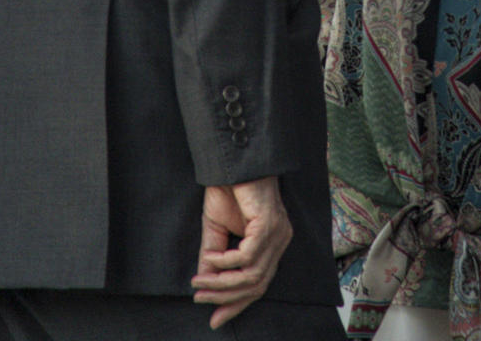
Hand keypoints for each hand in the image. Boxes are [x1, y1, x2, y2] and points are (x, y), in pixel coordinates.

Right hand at [192, 176, 291, 327]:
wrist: (231, 160)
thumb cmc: (228, 189)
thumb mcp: (216, 229)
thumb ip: (214, 256)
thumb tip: (205, 282)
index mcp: (272, 244)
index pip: (260, 284)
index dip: (237, 304)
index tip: (215, 319)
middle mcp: (280, 241)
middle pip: (258, 285)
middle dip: (227, 298)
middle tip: (200, 299)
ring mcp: (277, 233)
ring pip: (252, 274)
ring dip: (222, 282)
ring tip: (200, 281)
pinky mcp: (269, 224)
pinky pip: (248, 255)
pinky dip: (227, 261)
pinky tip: (211, 258)